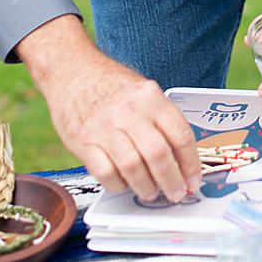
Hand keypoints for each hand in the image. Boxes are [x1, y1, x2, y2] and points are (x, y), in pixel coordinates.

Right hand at [16, 15, 202, 202]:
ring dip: (146, 187)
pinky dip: (117, 184)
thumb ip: (160, 121)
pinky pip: (105, 172)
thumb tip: (180, 161)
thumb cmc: (109, 84)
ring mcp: (103, 126)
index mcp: (150, 97)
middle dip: (171, 181)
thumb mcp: (142, 91)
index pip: (180, 136)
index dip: (191, 164)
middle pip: (158, 154)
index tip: (192, 180)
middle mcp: (128, 110)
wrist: (69, 68)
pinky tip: (122, 183)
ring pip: (133, 167)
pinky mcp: (82, 140)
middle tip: (175, 193)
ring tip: (150, 192)